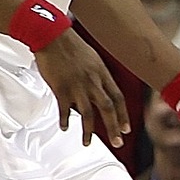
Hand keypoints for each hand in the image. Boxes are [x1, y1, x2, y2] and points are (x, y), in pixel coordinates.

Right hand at [35, 30, 127, 146]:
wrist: (53, 36)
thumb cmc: (71, 45)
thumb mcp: (92, 59)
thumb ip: (97, 76)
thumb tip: (97, 89)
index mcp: (102, 74)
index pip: (118, 98)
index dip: (123, 115)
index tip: (126, 128)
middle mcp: (93, 82)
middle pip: (108, 109)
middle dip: (114, 128)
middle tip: (118, 142)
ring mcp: (77, 86)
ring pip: (88, 114)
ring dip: (89, 131)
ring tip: (87, 143)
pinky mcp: (61, 88)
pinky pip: (65, 109)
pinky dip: (65, 120)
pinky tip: (65, 128)